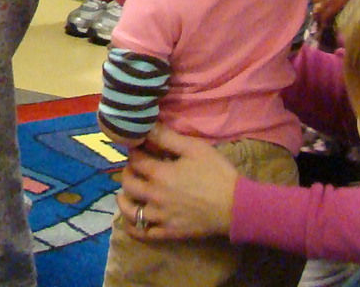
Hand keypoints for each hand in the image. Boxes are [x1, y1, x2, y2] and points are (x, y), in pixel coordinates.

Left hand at [115, 127, 238, 240]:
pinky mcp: (168, 232)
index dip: (134, 151)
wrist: (235, 206)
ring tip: (128, 192)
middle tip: (135, 168)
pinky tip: (132, 220)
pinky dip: (132, 227)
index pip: (135, 160)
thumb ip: (167, 137)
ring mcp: (159, 217)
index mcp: (159, 174)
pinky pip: (142, 233)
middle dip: (128, 171)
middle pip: (128, 183)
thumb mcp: (194, 148)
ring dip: (124, 199)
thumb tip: (147, 126)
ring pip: (130, 210)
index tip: (138, 147)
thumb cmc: (216, 174)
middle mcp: (154, 196)